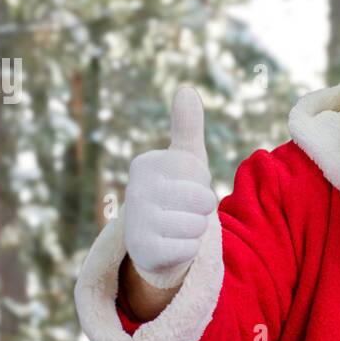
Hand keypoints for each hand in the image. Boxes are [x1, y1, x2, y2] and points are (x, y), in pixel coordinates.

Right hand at [123, 85, 217, 289]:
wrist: (156, 245)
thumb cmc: (175, 196)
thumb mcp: (184, 161)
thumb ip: (187, 127)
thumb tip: (186, 89)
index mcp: (145, 164)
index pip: (200, 171)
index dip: (202, 183)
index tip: (184, 188)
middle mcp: (136, 189)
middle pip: (203, 198)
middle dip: (202, 208)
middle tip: (182, 211)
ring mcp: (137, 221)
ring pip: (199, 224)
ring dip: (196, 230)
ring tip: (177, 228)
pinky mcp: (144, 251)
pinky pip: (191, 247)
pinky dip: (189, 250)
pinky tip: (172, 246)